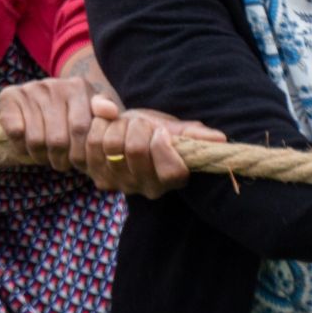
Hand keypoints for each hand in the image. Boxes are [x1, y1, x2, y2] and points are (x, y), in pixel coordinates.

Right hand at [0, 76, 118, 172]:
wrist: (30, 109)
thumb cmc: (68, 117)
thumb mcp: (90, 116)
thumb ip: (103, 115)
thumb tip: (111, 112)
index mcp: (78, 87)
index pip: (81, 129)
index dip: (78, 153)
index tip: (78, 162)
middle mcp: (53, 84)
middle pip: (58, 139)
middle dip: (60, 159)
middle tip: (61, 163)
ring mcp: (30, 89)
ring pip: (36, 140)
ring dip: (40, 156)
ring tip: (46, 155)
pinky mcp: (9, 96)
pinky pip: (17, 133)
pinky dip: (21, 147)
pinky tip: (27, 145)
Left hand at [88, 109, 225, 197]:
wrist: (120, 131)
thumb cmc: (151, 132)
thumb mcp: (173, 130)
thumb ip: (194, 134)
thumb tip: (220, 138)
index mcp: (170, 179)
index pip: (172, 171)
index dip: (164, 145)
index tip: (161, 131)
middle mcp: (145, 188)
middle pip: (136, 150)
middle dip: (137, 126)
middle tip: (139, 124)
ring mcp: (119, 184)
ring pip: (111, 144)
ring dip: (117, 125)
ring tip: (123, 126)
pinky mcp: (96, 176)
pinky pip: (91, 143)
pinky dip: (98, 126)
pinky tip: (105, 130)